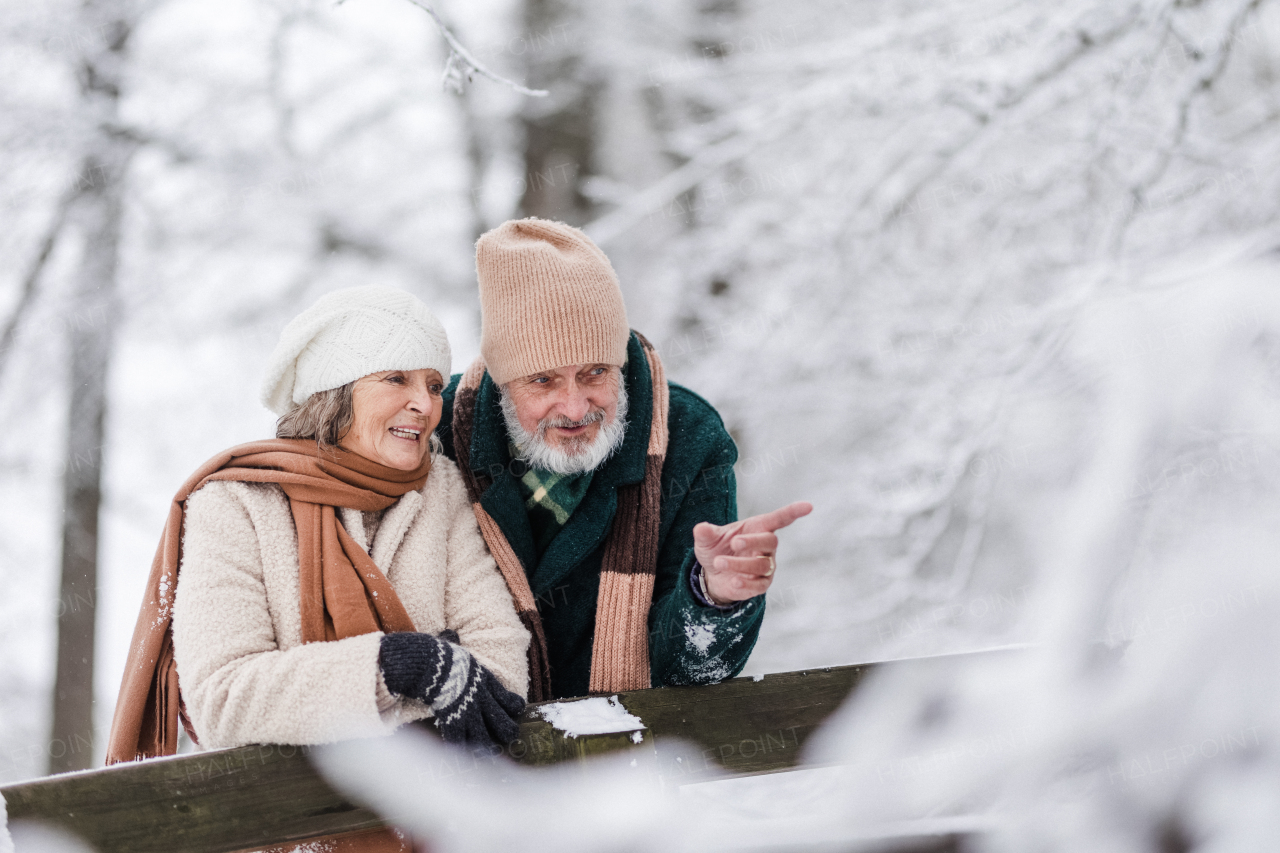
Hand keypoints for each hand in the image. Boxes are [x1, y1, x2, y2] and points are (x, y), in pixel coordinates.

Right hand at [379, 631, 525, 748]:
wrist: (431, 664)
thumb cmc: (440, 653)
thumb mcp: (454, 646)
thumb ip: (455, 644)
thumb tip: (449, 635)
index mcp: (484, 679)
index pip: (505, 696)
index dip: (513, 705)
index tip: (517, 709)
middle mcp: (480, 697)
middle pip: (500, 719)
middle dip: (506, 729)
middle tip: (510, 736)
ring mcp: (468, 711)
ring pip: (483, 735)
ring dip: (487, 745)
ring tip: (491, 754)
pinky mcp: (453, 720)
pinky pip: (459, 739)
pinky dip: (460, 747)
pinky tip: (461, 754)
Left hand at [693, 501, 812, 604]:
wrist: (712, 574)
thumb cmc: (716, 549)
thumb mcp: (707, 540)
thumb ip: (706, 534)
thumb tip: (700, 529)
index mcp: (757, 528)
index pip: (779, 519)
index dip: (793, 512)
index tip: (808, 506)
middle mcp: (765, 547)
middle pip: (770, 541)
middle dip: (754, 541)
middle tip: (734, 543)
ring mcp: (765, 566)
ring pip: (761, 565)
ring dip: (740, 564)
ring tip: (719, 563)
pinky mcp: (760, 584)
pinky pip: (758, 585)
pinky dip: (745, 584)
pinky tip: (733, 581)